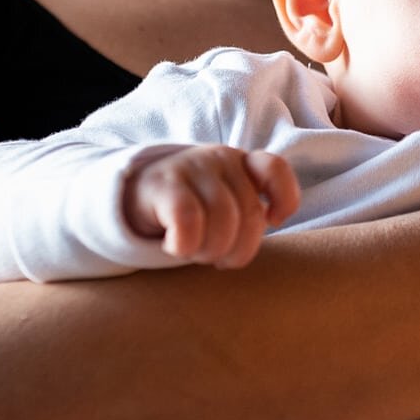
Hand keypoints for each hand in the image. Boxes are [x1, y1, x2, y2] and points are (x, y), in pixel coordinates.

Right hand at [123, 145, 299, 267]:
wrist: (135, 197)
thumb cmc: (193, 208)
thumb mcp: (226, 203)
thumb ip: (250, 211)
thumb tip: (272, 221)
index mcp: (243, 163)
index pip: (275, 168)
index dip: (285, 198)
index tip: (274, 221)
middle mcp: (221, 159)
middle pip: (250, 212)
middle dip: (239, 249)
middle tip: (220, 260)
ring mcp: (192, 167)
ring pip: (222, 218)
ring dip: (211, 250)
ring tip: (197, 253)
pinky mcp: (162, 184)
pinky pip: (188, 220)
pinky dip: (186, 244)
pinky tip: (176, 247)